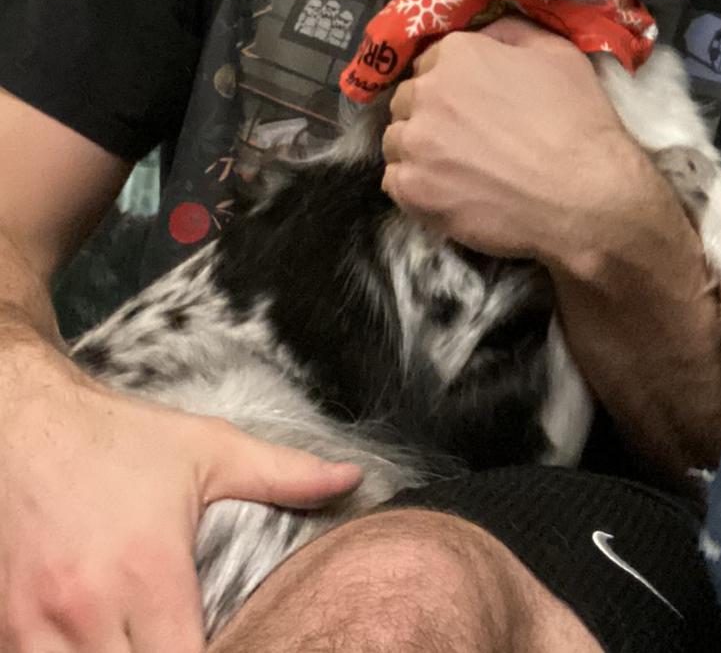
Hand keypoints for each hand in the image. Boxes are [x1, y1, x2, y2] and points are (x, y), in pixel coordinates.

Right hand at [0, 344, 360, 652]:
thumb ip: (284, 473)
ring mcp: (35, 626)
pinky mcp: (3, 627)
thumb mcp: (210, 450)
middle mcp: (89, 609)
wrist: (25, 423)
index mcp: (150, 572)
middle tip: (182, 643)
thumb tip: (353, 479)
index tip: (234, 650)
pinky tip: (97, 646)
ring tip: (142, 644)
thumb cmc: (120, 438)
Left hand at [381, 16, 659, 265]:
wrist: (584, 194)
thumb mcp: (558, 53)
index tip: (472, 99)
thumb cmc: (577, 120)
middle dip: (430, 111)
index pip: (431, 60)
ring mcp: (415, 144)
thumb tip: (485, 35)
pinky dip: (415, 183)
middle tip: (465, 133)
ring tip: (455, 163)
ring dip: (419, 146)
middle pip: (409, 98)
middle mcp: (427, 92)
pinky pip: (394, 180)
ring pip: (397, 138)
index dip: (452, 80)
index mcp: (458, 53)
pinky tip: (448, 187)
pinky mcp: (412, 191)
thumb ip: (511, 32)